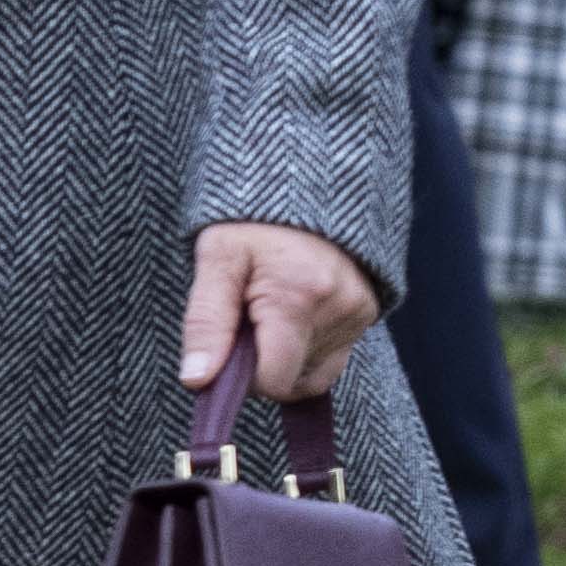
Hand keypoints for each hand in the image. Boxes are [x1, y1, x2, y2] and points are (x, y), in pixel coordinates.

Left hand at [180, 218, 382, 407]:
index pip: (274, 381)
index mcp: (298, 298)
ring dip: (284, 360)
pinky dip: (305, 350)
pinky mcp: (368, 312)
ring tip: (266, 318)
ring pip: (314, 374)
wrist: (299, 183)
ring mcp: (358, 313)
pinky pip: (333, 358)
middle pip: (294, 382)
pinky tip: (288, 319)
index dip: (242, 378)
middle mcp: (338, 309)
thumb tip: (197, 380)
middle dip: (262, 368)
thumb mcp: (216, 260)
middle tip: (244, 326)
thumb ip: (205, 323)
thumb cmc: (250, 222)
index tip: (227, 348)